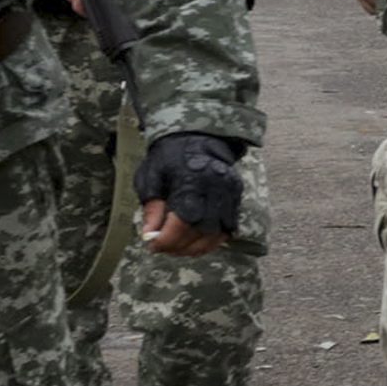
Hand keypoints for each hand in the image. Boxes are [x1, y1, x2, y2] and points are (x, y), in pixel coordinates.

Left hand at [132, 132, 244, 252]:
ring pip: (217, 233)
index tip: (152, 246)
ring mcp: (229, 194)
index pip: (182, 222)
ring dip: (197, 247)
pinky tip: (197, 241)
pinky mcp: (237, 196)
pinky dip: (213, 239)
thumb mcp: (151, 178)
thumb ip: (152, 208)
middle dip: (180, 246)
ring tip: (179, 249)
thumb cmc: (169, 157)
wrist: (198, 136)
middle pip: (201, 231)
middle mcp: (214, 189)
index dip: (167, 240)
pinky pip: (228, 227)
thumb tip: (149, 235)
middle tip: (164, 249)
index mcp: (191, 182)